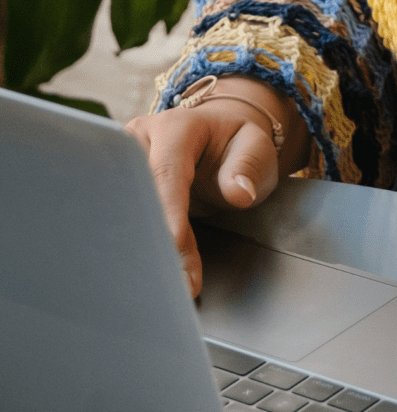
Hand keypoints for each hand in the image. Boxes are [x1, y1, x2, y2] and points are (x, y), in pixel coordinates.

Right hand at [125, 78, 305, 296]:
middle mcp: (140, 141)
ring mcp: (127, 164)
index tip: (174, 244)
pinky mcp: (125, 186)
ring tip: (165, 282)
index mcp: (175, 128)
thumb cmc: (239, 142)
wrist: (224, 135)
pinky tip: (155, 273)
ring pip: (127, 209)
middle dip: (150, 236)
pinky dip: (145, 246)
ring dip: (144, 246)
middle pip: (136, 192)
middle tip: (172, 279)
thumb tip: (239, 193)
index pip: (166, 172)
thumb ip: (247, 168)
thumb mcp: (256, 148)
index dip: (168, 210)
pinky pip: (131, 219)